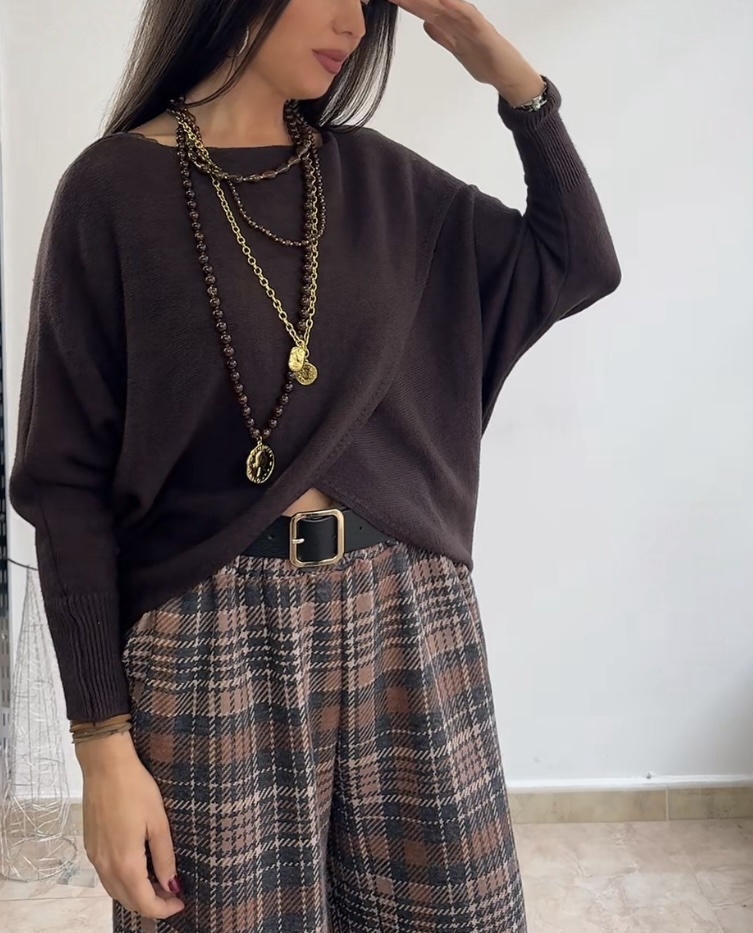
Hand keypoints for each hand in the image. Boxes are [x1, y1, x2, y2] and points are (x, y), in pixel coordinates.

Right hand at [78, 733, 184, 920]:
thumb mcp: (158, 822)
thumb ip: (164, 857)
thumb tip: (171, 885)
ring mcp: (94, 857)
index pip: (143, 902)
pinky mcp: (90, 846)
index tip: (180, 902)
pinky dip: (122, 881)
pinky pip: (106, 875)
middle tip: (172, 893)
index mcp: (125, 863)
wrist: (104, 765)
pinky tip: (137, 868)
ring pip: (115, 890)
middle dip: (150, 904)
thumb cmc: (135, 789)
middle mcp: (105, 866)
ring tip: (158, 882)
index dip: (163, 908)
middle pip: (127, 901)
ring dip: (135, 894)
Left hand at [387, 0, 544, 105]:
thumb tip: (427, 24)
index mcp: (452, 25)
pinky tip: (443, 1)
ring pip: (448, 5)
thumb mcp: (457, 49)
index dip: (407, 4)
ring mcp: (473, 24)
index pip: (424, 11)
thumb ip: (442, 35)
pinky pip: (469, 17)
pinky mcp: (485, 32)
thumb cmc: (487, 63)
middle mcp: (460, 20)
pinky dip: (456, 8)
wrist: (508, 77)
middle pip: (431, 5)